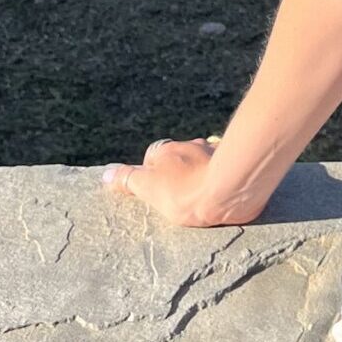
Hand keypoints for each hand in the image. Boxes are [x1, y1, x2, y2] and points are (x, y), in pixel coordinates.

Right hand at [102, 134, 247, 227]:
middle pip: (178, 156)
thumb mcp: (148, 187)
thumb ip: (129, 180)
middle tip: (175, 194)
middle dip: (176, 171)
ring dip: (199, 171)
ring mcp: (213, 152)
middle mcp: (190, 145)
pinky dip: (221, 174)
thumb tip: (106, 173)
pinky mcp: (234, 162)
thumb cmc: (185, 191)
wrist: (230, 189)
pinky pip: (224, 166)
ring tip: (199, 195)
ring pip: (201, 160)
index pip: (152, 156)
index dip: (149, 172)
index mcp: (167, 151)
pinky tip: (223, 189)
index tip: (150, 189)